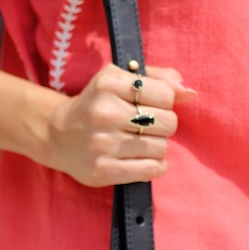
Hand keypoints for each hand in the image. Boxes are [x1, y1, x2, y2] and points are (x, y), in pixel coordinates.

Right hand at [42, 63, 196, 186]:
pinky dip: (155, 166)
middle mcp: (105, 113)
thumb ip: (158, 79)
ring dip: (157, 147)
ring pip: (161, 148)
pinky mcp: (103, 170)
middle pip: (168, 123)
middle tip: (146, 127)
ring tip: (140, 143)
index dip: (165, 102)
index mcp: (109, 83)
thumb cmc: (97, 104)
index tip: (150, 106)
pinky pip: (152, 170)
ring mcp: (103, 144)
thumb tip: (190, 92)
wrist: (58, 136)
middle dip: (163, 125)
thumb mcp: (121, 80)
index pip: (166, 95)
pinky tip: (143, 159)